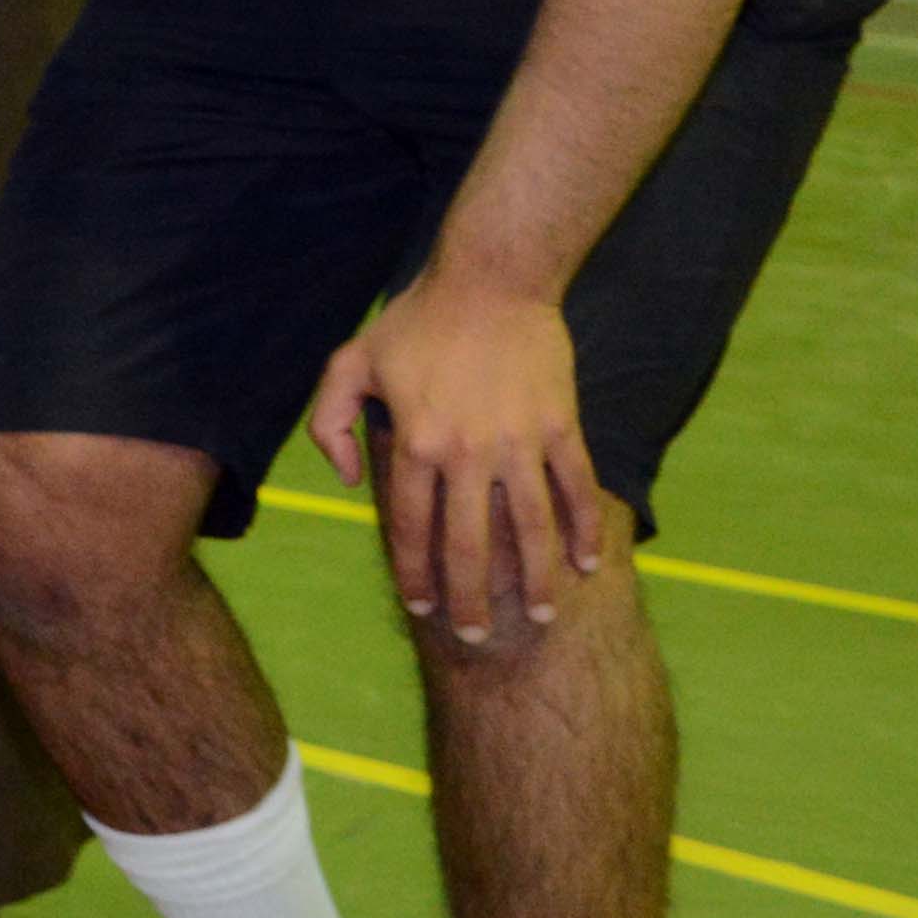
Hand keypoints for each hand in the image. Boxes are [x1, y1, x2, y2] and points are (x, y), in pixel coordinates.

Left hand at [307, 265, 611, 646]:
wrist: (490, 280)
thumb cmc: (414, 322)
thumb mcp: (349, 362)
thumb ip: (329, 422)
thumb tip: (347, 479)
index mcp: (414, 442)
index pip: (410, 527)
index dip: (414, 573)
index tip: (421, 605)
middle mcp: (467, 453)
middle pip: (469, 545)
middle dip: (471, 598)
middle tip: (475, 636)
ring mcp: (519, 443)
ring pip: (531, 529)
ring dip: (537, 579)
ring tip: (541, 615)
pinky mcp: (561, 427)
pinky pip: (577, 490)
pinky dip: (584, 530)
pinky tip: (588, 564)